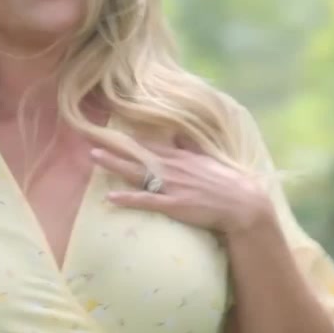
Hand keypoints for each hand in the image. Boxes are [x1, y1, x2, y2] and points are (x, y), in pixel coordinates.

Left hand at [90, 140, 274, 234]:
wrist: (242, 203)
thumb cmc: (225, 182)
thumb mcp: (206, 159)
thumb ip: (189, 146)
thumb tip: (177, 132)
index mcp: (179, 156)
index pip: (148, 143)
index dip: (127, 136)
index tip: (109, 128)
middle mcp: (172, 167)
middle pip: (136, 154)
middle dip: (114, 146)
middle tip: (91, 138)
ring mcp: (171, 186)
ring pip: (137, 173)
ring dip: (115, 165)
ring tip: (94, 158)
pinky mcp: (174, 205)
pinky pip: (146, 200)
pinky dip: (128, 199)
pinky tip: (110, 198)